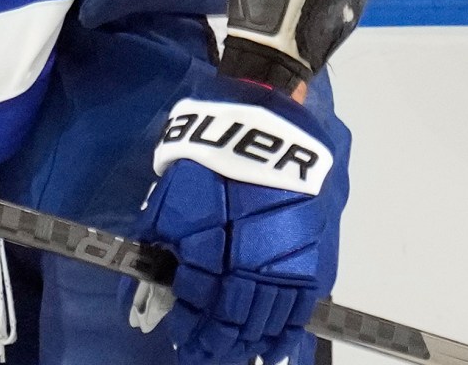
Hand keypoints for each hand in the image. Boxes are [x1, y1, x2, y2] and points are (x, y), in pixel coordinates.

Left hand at [124, 76, 346, 364]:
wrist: (264, 124)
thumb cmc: (210, 157)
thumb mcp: (172, 197)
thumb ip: (163, 241)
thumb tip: (151, 279)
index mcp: (213, 249)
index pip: (201, 305)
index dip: (192, 329)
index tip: (184, 343)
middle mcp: (252, 263)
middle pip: (236, 318)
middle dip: (220, 342)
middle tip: (209, 356)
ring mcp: (288, 261)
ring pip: (270, 318)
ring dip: (253, 341)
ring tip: (243, 355)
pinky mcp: (316, 254)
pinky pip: (303, 304)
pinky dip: (290, 330)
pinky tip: (280, 346)